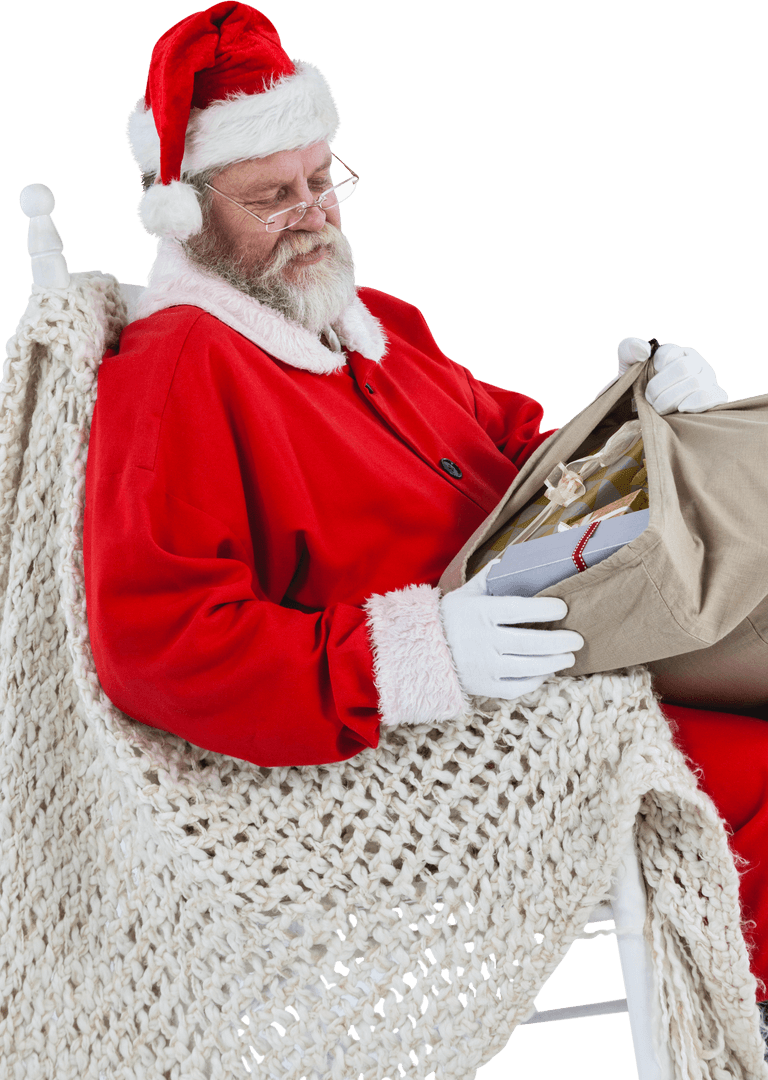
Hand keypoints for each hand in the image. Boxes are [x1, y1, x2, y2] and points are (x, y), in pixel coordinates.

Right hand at [440, 559, 584, 699]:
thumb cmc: (447, 619)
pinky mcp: (485, 687)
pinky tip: (546, 673)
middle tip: (577, 639)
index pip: (520, 609)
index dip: (545, 609)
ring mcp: (485, 666)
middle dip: (560, 641)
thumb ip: (487, 578)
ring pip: (530, 667)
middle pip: (532, 642)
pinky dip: (536, 681)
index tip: (562, 608)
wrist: (420, 652)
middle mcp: (484, 640)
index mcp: (481, 612)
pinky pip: (517, 687)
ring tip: (569, 657)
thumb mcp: (464, 594)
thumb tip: (507, 562)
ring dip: (554, 662)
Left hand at [616, 337, 728, 414]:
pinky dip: (695, 403)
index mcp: (676, 352)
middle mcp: (695, 362)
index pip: (668, 353)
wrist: (644, 414)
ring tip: (660, 408)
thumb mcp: (628, 367)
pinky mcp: (716, 396)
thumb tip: (643, 350)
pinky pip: (713, 396)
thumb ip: (629, 349)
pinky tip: (681, 409)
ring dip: (672, 399)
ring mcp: (708, 379)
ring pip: (696, 383)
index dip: (654, 368)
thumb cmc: (639, 388)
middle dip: (660, 387)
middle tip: (650, 399)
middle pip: (683, 368)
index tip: (646, 379)